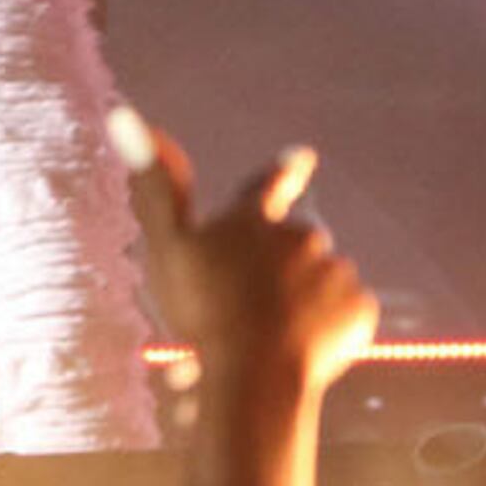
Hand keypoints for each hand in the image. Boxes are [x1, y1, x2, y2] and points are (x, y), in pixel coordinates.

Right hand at [113, 105, 379, 400]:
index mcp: (258, 222)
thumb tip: (125, 114)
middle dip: (277, 274)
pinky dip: (327, 333)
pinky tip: (302, 352)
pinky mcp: (360, 309)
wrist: (256, 370)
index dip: (283, 172)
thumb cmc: (206, 310)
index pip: (270, 186)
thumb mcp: (169, 247)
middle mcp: (305, 237)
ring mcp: (337, 272)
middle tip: (247, 314)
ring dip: (299, 307)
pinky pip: (344, 317)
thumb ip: (157, 187)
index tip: (303, 157)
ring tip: (269, 341)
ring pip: (319, 286)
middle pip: (294, 250)